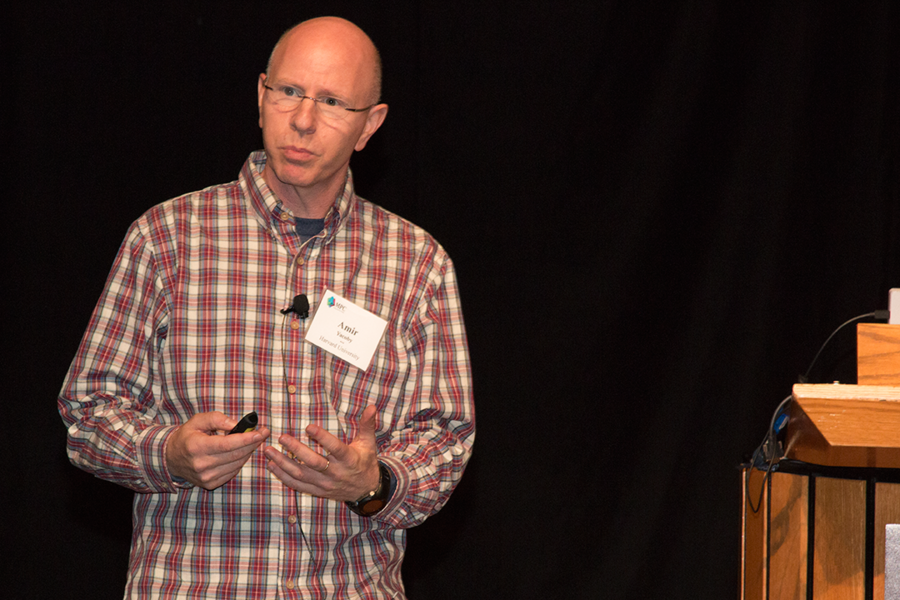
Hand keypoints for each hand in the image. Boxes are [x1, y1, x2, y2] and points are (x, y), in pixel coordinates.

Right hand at [166, 411, 269, 489]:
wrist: (171, 458)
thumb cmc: (188, 436)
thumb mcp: (198, 420)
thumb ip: (217, 419)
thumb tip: (236, 424)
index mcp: (197, 447)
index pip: (227, 444)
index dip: (246, 439)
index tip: (260, 432)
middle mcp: (201, 465)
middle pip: (236, 454)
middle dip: (253, 443)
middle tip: (262, 433)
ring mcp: (206, 477)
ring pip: (237, 464)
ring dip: (248, 451)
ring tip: (252, 441)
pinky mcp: (210, 484)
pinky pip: (233, 471)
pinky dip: (240, 461)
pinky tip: (239, 452)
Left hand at [264, 405, 379, 501]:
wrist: (367, 489)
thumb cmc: (365, 461)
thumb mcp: (368, 443)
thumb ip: (367, 424)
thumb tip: (372, 406)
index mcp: (349, 460)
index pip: (336, 448)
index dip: (323, 438)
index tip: (308, 426)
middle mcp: (336, 473)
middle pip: (314, 462)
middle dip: (296, 450)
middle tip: (282, 437)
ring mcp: (325, 484)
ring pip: (301, 474)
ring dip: (283, 463)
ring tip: (268, 451)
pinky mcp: (318, 491)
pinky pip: (298, 485)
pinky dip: (283, 476)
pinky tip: (271, 466)